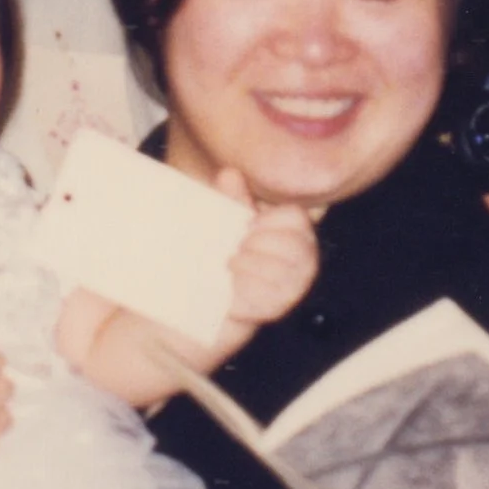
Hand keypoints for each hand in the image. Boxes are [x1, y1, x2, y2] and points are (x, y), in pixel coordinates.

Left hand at [216, 171, 318, 342]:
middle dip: (259, 244)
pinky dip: (241, 295)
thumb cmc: (210, 259)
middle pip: (295, 246)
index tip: (245, 226)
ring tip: (228, 269)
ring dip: (248, 267)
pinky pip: (265, 300)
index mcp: (289, 233)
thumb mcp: (219, 224)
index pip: (297, 218)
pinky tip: (227, 293)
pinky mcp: (273, 313)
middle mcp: (299, 262)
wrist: (188, 306)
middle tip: (235, 251)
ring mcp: (289, 290)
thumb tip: (230, 174)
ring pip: (281, 274)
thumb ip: (229, 201)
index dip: (269, 220)